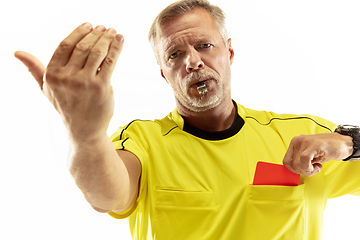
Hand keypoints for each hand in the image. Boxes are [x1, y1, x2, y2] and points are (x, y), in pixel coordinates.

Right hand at [15, 23, 123, 142]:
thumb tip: (17, 53)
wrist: (84, 129)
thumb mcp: (46, 89)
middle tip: (104, 27)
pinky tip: (120, 40)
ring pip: (97, 52)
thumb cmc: (66, 106)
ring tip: (112, 31)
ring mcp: (85, 82)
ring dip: (107, 38)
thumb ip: (35, 69)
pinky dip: (116, 48)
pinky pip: (110, 62)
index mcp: (52, 74)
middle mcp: (67, 77)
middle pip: (83, 47)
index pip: (65, 45)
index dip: (78, 32)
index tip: (89, 25)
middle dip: (95, 34)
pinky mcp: (101, 87)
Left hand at [283, 133, 352, 176]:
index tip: (304, 170)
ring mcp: (305, 142)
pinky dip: (310, 168)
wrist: (344, 143)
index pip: (286, 161)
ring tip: (317, 167)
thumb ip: (299, 160)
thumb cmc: (326, 150)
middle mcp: (298, 141)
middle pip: (291, 164)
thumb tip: (293, 171)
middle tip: (313, 169)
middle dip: (302, 171)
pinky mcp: (314, 145)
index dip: (294, 170)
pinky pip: (304, 160)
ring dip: (308, 171)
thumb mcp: (309, 155)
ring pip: (297, 164)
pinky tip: (318, 166)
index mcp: (295, 142)